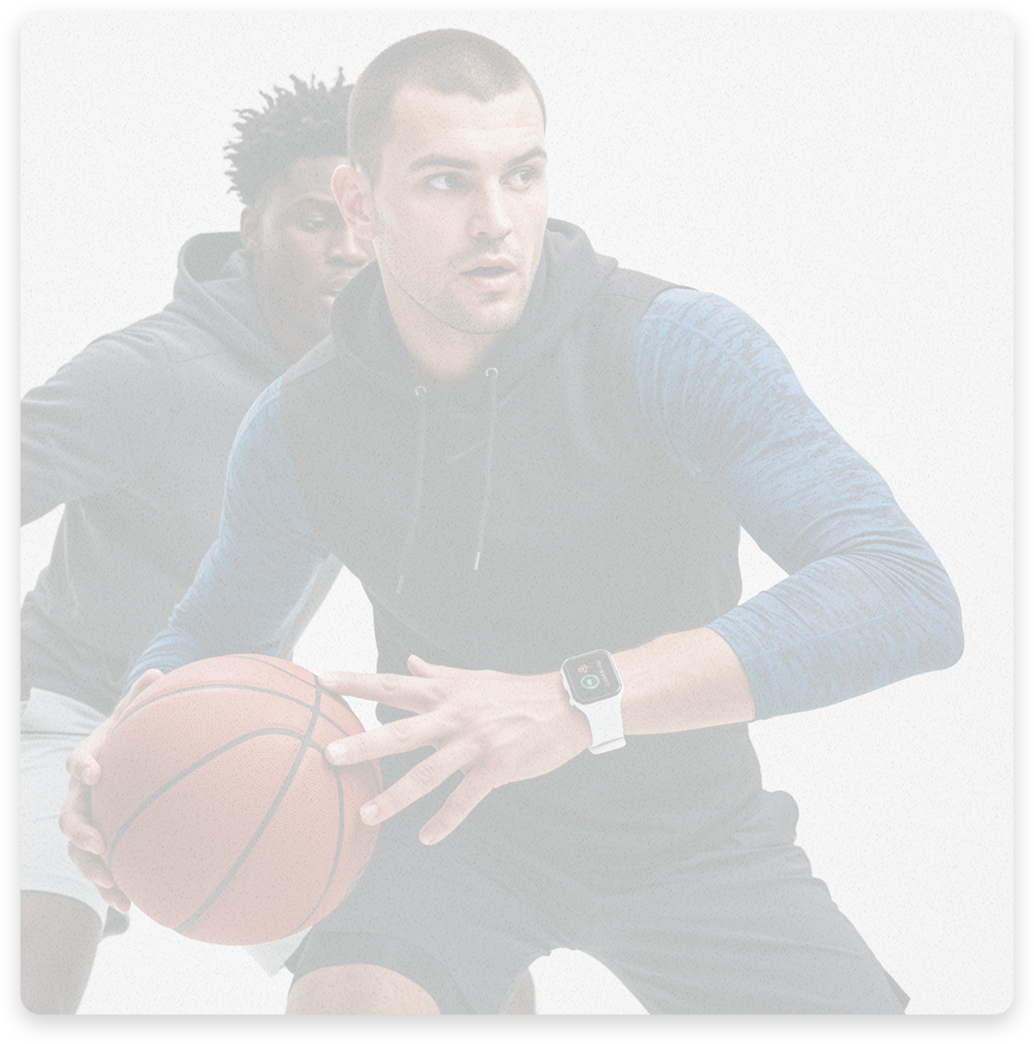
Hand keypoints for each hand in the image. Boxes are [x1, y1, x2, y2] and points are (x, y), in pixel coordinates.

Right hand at [59, 669, 163, 911]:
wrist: (120, 763)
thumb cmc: (130, 737)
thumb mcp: (134, 717)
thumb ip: (141, 698)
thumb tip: (156, 671)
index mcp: (90, 761)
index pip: (78, 761)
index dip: (84, 764)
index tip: (96, 771)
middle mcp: (80, 795)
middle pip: (69, 816)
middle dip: (81, 831)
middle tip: (99, 841)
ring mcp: (86, 823)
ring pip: (77, 852)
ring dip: (92, 869)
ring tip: (112, 884)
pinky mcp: (99, 845)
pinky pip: (97, 870)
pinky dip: (110, 888)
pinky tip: (130, 905)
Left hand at [321, 656, 591, 844]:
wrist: (567, 705)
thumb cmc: (517, 692)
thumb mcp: (475, 678)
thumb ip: (438, 674)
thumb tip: (408, 662)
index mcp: (446, 692)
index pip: (392, 684)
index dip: (356, 682)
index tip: (321, 680)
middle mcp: (455, 715)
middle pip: (401, 731)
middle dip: (364, 744)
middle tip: (329, 756)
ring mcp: (475, 743)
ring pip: (428, 772)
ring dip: (395, 796)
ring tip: (365, 814)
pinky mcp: (496, 767)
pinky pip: (465, 799)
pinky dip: (446, 820)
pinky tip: (427, 838)